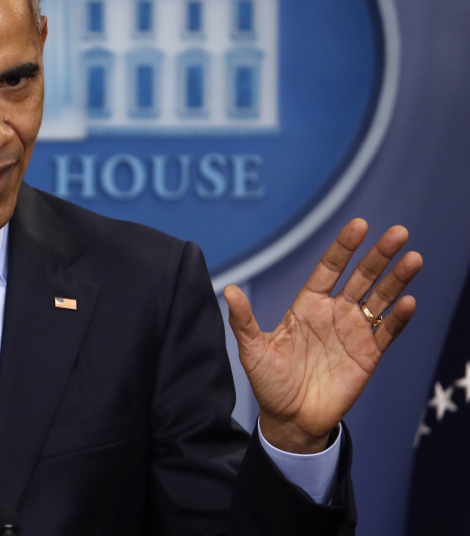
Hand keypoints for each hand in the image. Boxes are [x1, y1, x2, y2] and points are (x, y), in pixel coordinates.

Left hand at [224, 219, 420, 453]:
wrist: (290, 419)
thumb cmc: (269, 382)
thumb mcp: (253, 349)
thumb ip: (244, 320)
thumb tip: (230, 290)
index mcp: (308, 305)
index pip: (329, 268)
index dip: (343, 247)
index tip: (359, 225)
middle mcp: (334, 313)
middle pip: (361, 277)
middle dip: (379, 255)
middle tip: (398, 232)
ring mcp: (353, 332)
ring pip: (380, 299)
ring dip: (397, 280)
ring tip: (413, 258)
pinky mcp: (368, 355)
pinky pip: (387, 332)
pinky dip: (399, 318)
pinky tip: (409, 301)